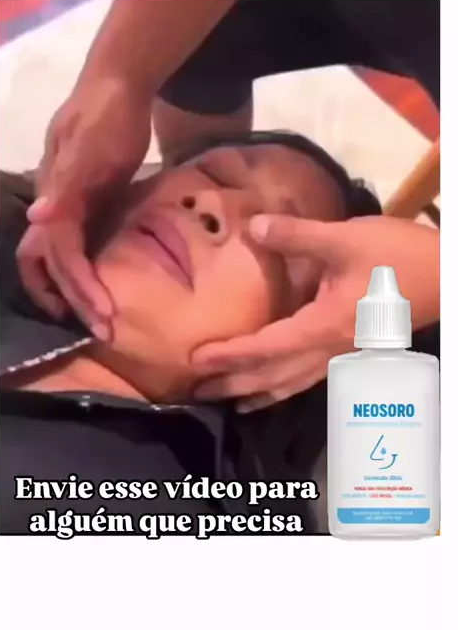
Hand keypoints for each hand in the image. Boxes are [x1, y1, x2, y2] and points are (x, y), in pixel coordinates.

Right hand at [16, 78, 151, 336]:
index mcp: (54, 199)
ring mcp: (69, 206)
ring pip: (60, 258)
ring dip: (76, 289)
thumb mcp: (89, 147)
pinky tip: (104, 282)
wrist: (119, 86)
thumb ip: (65, 184)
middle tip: (104, 328)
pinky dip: (87, 269)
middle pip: (51, 264)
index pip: (60, 255)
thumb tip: (36, 220)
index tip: (103, 314)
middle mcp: (55, 208)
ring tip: (99, 316)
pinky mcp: (87, 203)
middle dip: (74, 298)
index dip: (78, 287)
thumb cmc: (106, 114)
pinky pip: (79, 245)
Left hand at [192, 214, 438, 410]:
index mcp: (323, 326)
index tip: (196, 359)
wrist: (446, 277)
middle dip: (234, 384)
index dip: (229, 354)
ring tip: (230, 401)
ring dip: (257, 392)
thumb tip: (252, 228)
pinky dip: (285, 387)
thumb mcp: (345, 239)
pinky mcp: (354, 351)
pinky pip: (310, 379)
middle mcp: (330, 350)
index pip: (265, 347)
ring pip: (293, 384)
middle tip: (197, 392)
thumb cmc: (397, 258)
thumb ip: (296, 235)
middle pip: (273, 376)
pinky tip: (277, 387)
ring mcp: (344, 355)